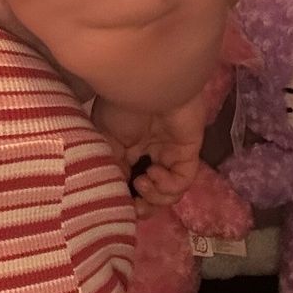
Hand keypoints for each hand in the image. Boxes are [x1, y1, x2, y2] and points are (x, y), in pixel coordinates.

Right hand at [91, 94, 206, 216]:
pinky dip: (168, 185)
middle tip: (134, 207)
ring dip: (155, 197)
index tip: (116, 204)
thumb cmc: (120, 106)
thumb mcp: (103, 138)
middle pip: (153, 193)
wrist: (145, 84)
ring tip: (143, 181)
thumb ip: (110, 165)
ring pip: (170, 193)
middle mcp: (151, 154)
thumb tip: (116, 193)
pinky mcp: (188, 153)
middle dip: (143, 207)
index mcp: (130, 149)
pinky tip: (154, 171)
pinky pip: (183, 181)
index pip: (130, 182)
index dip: (125, 198)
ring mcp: (171, 154)